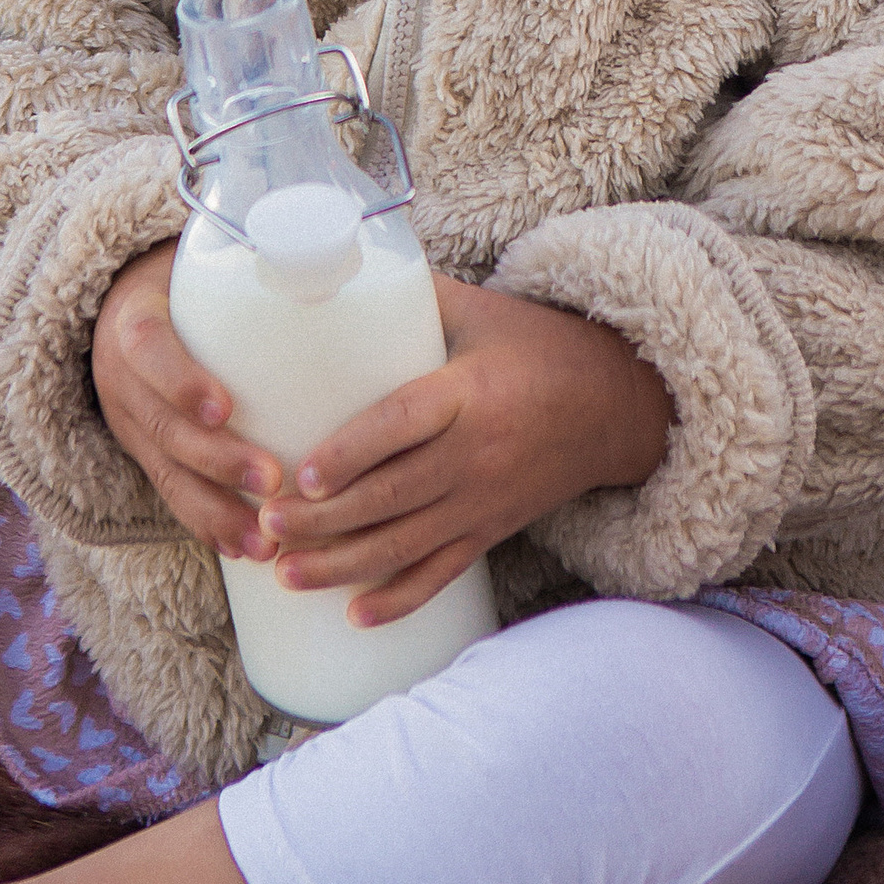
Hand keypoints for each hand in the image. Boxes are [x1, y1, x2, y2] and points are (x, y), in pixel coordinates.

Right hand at [90, 239, 282, 559]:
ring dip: (214, 511)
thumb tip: (342, 241)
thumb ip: (253, 256)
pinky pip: (167, 494)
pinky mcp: (140, 451)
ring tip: (263, 542)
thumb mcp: (200, 258)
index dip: (181, 381)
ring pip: (164, 472)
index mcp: (135, 318)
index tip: (226, 407)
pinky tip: (243, 549)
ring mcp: (127, 420)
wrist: (116, 301)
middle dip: (217, 461)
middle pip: (161, 426)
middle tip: (274, 479)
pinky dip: (204, 523)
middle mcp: (121, 375)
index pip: (146, 348)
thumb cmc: (186, 275)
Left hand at [252, 277, 675, 628]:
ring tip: (285, 572)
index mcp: (467, 393)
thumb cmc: (540, 347)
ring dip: (342, 565)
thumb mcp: (483, 311)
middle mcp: (474, 454)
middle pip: (390, 496)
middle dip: (324, 520)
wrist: (617, 405)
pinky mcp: (491, 530)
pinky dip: (400, 600)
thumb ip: (418, 296)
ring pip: (405, 544)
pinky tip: (356, 618)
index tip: (303, 475)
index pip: (402, 425)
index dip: (351, 453)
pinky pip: (442, 573)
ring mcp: (483, 500)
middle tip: (265, 525)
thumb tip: (343, 265)